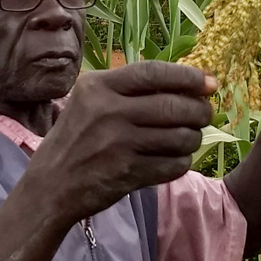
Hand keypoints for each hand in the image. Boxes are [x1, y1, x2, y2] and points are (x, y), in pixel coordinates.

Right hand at [27, 61, 215, 222]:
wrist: (49, 187)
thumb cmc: (76, 140)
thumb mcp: (89, 102)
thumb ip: (129, 90)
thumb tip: (188, 85)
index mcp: (98, 87)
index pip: (154, 73)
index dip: (189, 77)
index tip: (210, 83)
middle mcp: (108, 111)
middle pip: (174, 105)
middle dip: (200, 111)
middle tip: (205, 114)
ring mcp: (118, 144)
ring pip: (180, 136)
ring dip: (193, 138)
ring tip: (189, 138)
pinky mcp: (127, 173)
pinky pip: (174, 164)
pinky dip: (182, 162)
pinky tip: (176, 159)